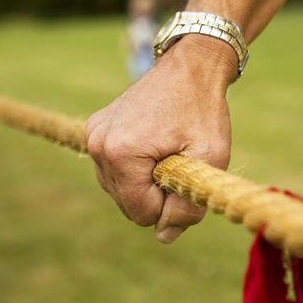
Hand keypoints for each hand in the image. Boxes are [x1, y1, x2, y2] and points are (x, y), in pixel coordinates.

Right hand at [86, 35, 235, 242]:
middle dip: (156, 194)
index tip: (186, 174)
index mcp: (121, 153)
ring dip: (146, 182)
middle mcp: (98, 145)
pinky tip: (153, 145)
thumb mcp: (210, 159)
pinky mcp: (94, 131)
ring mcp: (92, 137)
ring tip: (167, 151)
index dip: (169, 205)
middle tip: (179, 161)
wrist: (190, 65)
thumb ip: (188, 205)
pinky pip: (113, 171)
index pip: (141, 213)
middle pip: (127, 204)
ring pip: (119, 190)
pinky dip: (135, 168)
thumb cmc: (204, 109)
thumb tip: (164, 237)